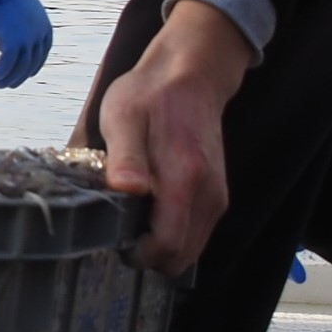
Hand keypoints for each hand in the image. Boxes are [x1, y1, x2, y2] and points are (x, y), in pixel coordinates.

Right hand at [0, 0, 53, 88]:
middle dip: (20, 76)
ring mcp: (27, 39)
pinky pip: (7, 63)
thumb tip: (7, 38)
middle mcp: (39, 35)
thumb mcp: (19, 9)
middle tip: (9, 84)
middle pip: (31, 63)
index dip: (34, 66)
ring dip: (9, 78)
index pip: (42, 53)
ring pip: (20, 67)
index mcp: (44, 27)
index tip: (25, 74)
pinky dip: (1, 72)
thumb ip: (19, 24)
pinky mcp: (12, 42)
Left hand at [97, 0, 250, 276]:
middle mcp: (209, 195)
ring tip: (133, 221)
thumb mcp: (124, 118)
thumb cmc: (150, 95)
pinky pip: (196, 233)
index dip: (140, 255)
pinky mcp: (217, 194)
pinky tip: (150, 213)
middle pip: (182, 257)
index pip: (169, 246)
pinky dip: (174, 235)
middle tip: (120, 233)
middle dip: (150, 256)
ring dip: (163, 247)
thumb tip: (126, 191)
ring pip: (191, 248)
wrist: (191, 75)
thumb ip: (126, 158)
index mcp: (185, 180)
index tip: (114, 240)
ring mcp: (217, 197)